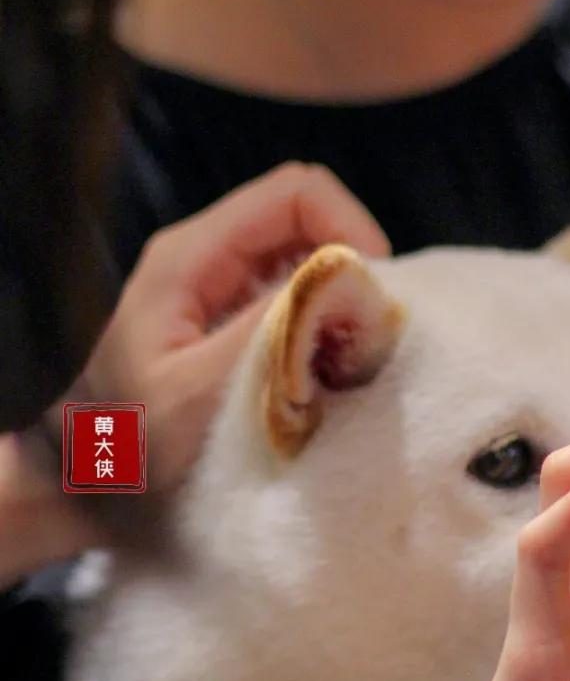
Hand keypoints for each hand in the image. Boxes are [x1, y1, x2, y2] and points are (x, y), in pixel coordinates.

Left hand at [54, 163, 388, 491]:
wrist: (82, 486)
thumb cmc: (126, 446)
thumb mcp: (196, 393)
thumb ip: (268, 332)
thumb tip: (343, 285)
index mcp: (192, 255)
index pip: (294, 193)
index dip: (349, 229)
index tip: (377, 297)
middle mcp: (208, 258)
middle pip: (307, 224)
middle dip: (350, 274)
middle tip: (368, 340)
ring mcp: (220, 290)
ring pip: (306, 266)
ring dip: (339, 308)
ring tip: (347, 365)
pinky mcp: (231, 325)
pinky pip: (293, 305)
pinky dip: (322, 334)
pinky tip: (323, 380)